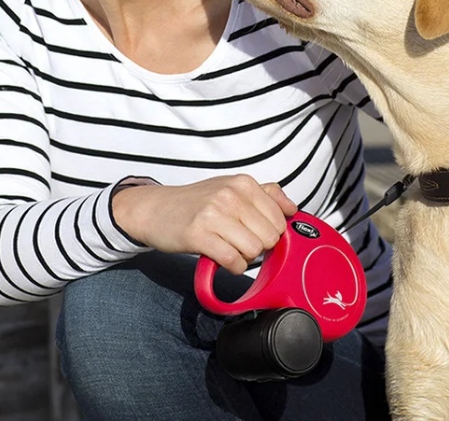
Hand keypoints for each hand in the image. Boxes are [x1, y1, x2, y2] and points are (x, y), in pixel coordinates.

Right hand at [112, 175, 296, 273]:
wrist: (156, 209)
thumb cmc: (198, 202)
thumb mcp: (232, 188)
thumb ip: (266, 194)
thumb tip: (292, 208)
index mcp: (243, 183)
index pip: (279, 218)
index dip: (271, 233)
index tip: (255, 233)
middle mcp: (230, 195)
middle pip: (269, 237)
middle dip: (259, 247)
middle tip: (240, 242)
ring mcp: (214, 214)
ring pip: (254, 250)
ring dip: (245, 257)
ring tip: (230, 249)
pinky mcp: (199, 235)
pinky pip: (233, 261)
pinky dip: (232, 267)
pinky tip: (222, 259)